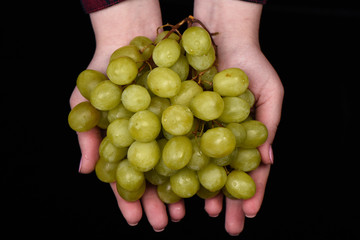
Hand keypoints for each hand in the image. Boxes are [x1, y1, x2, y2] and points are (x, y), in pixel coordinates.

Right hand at [69, 1, 184, 230]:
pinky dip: (201, 157)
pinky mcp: (188, 113)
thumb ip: (85, 134)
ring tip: (186, 209)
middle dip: (158, 201)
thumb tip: (85, 170)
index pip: (126, 176)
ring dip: (180, 187)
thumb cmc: (104, 70)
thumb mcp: (87, 100)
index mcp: (126, 141)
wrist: (129, 36)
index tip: (136, 218)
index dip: (130, 198)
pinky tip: (207, 175)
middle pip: (154, 176)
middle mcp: (149, 139)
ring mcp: (168, 127)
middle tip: (164, 221)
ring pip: (176, 164)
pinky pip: (196, 138)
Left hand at [194, 0, 283, 235]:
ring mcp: (196, 131)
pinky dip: (172, 166)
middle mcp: (217, 138)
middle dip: (225, 203)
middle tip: (227, 227)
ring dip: (199, 192)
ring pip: (197, 167)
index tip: (247, 214)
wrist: (218, 37)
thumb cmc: (250, 63)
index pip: (247, 171)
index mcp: (241, 137)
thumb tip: (269, 161)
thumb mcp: (270, 92)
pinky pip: (172, 145)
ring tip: (199, 213)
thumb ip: (268, 125)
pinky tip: (171, 184)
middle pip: (222, 176)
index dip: (249, 192)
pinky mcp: (175, 119)